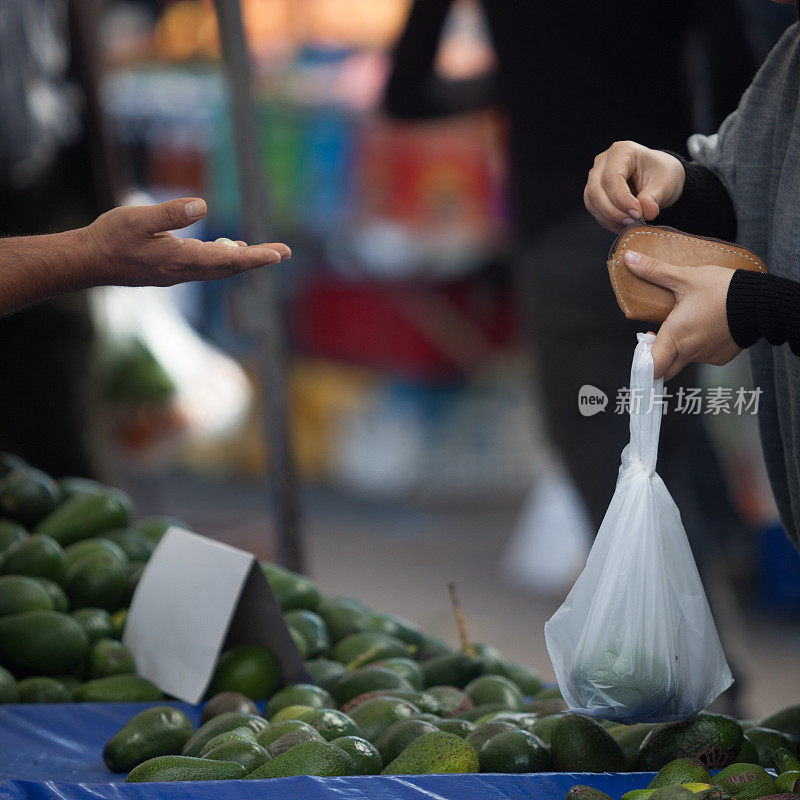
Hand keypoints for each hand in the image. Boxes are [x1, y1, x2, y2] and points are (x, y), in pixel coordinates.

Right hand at [81, 197, 290, 286]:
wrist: (89, 261)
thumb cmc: (110, 238)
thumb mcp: (138, 218)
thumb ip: (170, 214)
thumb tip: (203, 206)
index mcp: (182, 259)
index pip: (227, 260)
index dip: (255, 258)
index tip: (278, 255)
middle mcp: (185, 270)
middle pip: (231, 267)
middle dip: (259, 259)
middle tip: (285, 252)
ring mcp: (179, 272)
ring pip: (220, 268)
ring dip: (244, 260)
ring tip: (266, 253)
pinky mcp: (172, 270)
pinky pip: (207, 266)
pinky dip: (224, 259)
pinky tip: (229, 249)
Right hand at [584, 142, 685, 232]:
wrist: (658, 176)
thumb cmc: (661, 173)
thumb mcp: (664, 184)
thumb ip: (654, 198)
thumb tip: (647, 212)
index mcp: (622, 151)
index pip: (611, 178)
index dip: (622, 199)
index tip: (637, 214)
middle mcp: (603, 161)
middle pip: (596, 190)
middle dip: (613, 211)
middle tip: (633, 221)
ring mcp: (595, 176)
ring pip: (592, 201)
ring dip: (609, 218)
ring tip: (630, 224)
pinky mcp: (594, 191)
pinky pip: (594, 209)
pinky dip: (607, 220)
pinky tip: (623, 224)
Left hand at [624, 250, 740, 379]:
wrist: (761, 301)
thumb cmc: (724, 290)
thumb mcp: (685, 277)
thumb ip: (654, 271)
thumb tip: (629, 258)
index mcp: (676, 337)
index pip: (652, 368)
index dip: (643, 362)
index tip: (644, 345)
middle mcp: (690, 352)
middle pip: (665, 369)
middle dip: (658, 358)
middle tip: (660, 336)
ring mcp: (707, 357)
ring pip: (685, 361)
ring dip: (681, 349)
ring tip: (688, 323)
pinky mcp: (722, 356)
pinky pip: (705, 356)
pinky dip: (701, 346)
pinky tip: (706, 326)